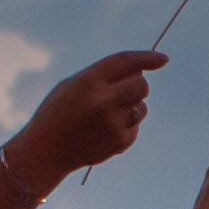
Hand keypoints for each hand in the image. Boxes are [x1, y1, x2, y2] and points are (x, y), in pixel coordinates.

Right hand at [6, 51, 164, 185]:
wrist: (46, 150)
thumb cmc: (59, 112)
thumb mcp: (72, 85)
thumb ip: (104, 75)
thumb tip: (141, 70)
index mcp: (88, 82)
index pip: (126, 62)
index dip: (147, 58)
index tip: (162, 59)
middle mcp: (103, 101)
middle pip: (142, 85)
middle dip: (137, 85)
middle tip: (122, 90)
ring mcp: (114, 123)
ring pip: (142, 106)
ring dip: (131, 106)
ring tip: (106, 114)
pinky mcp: (121, 141)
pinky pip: (135, 125)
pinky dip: (125, 125)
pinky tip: (103, 131)